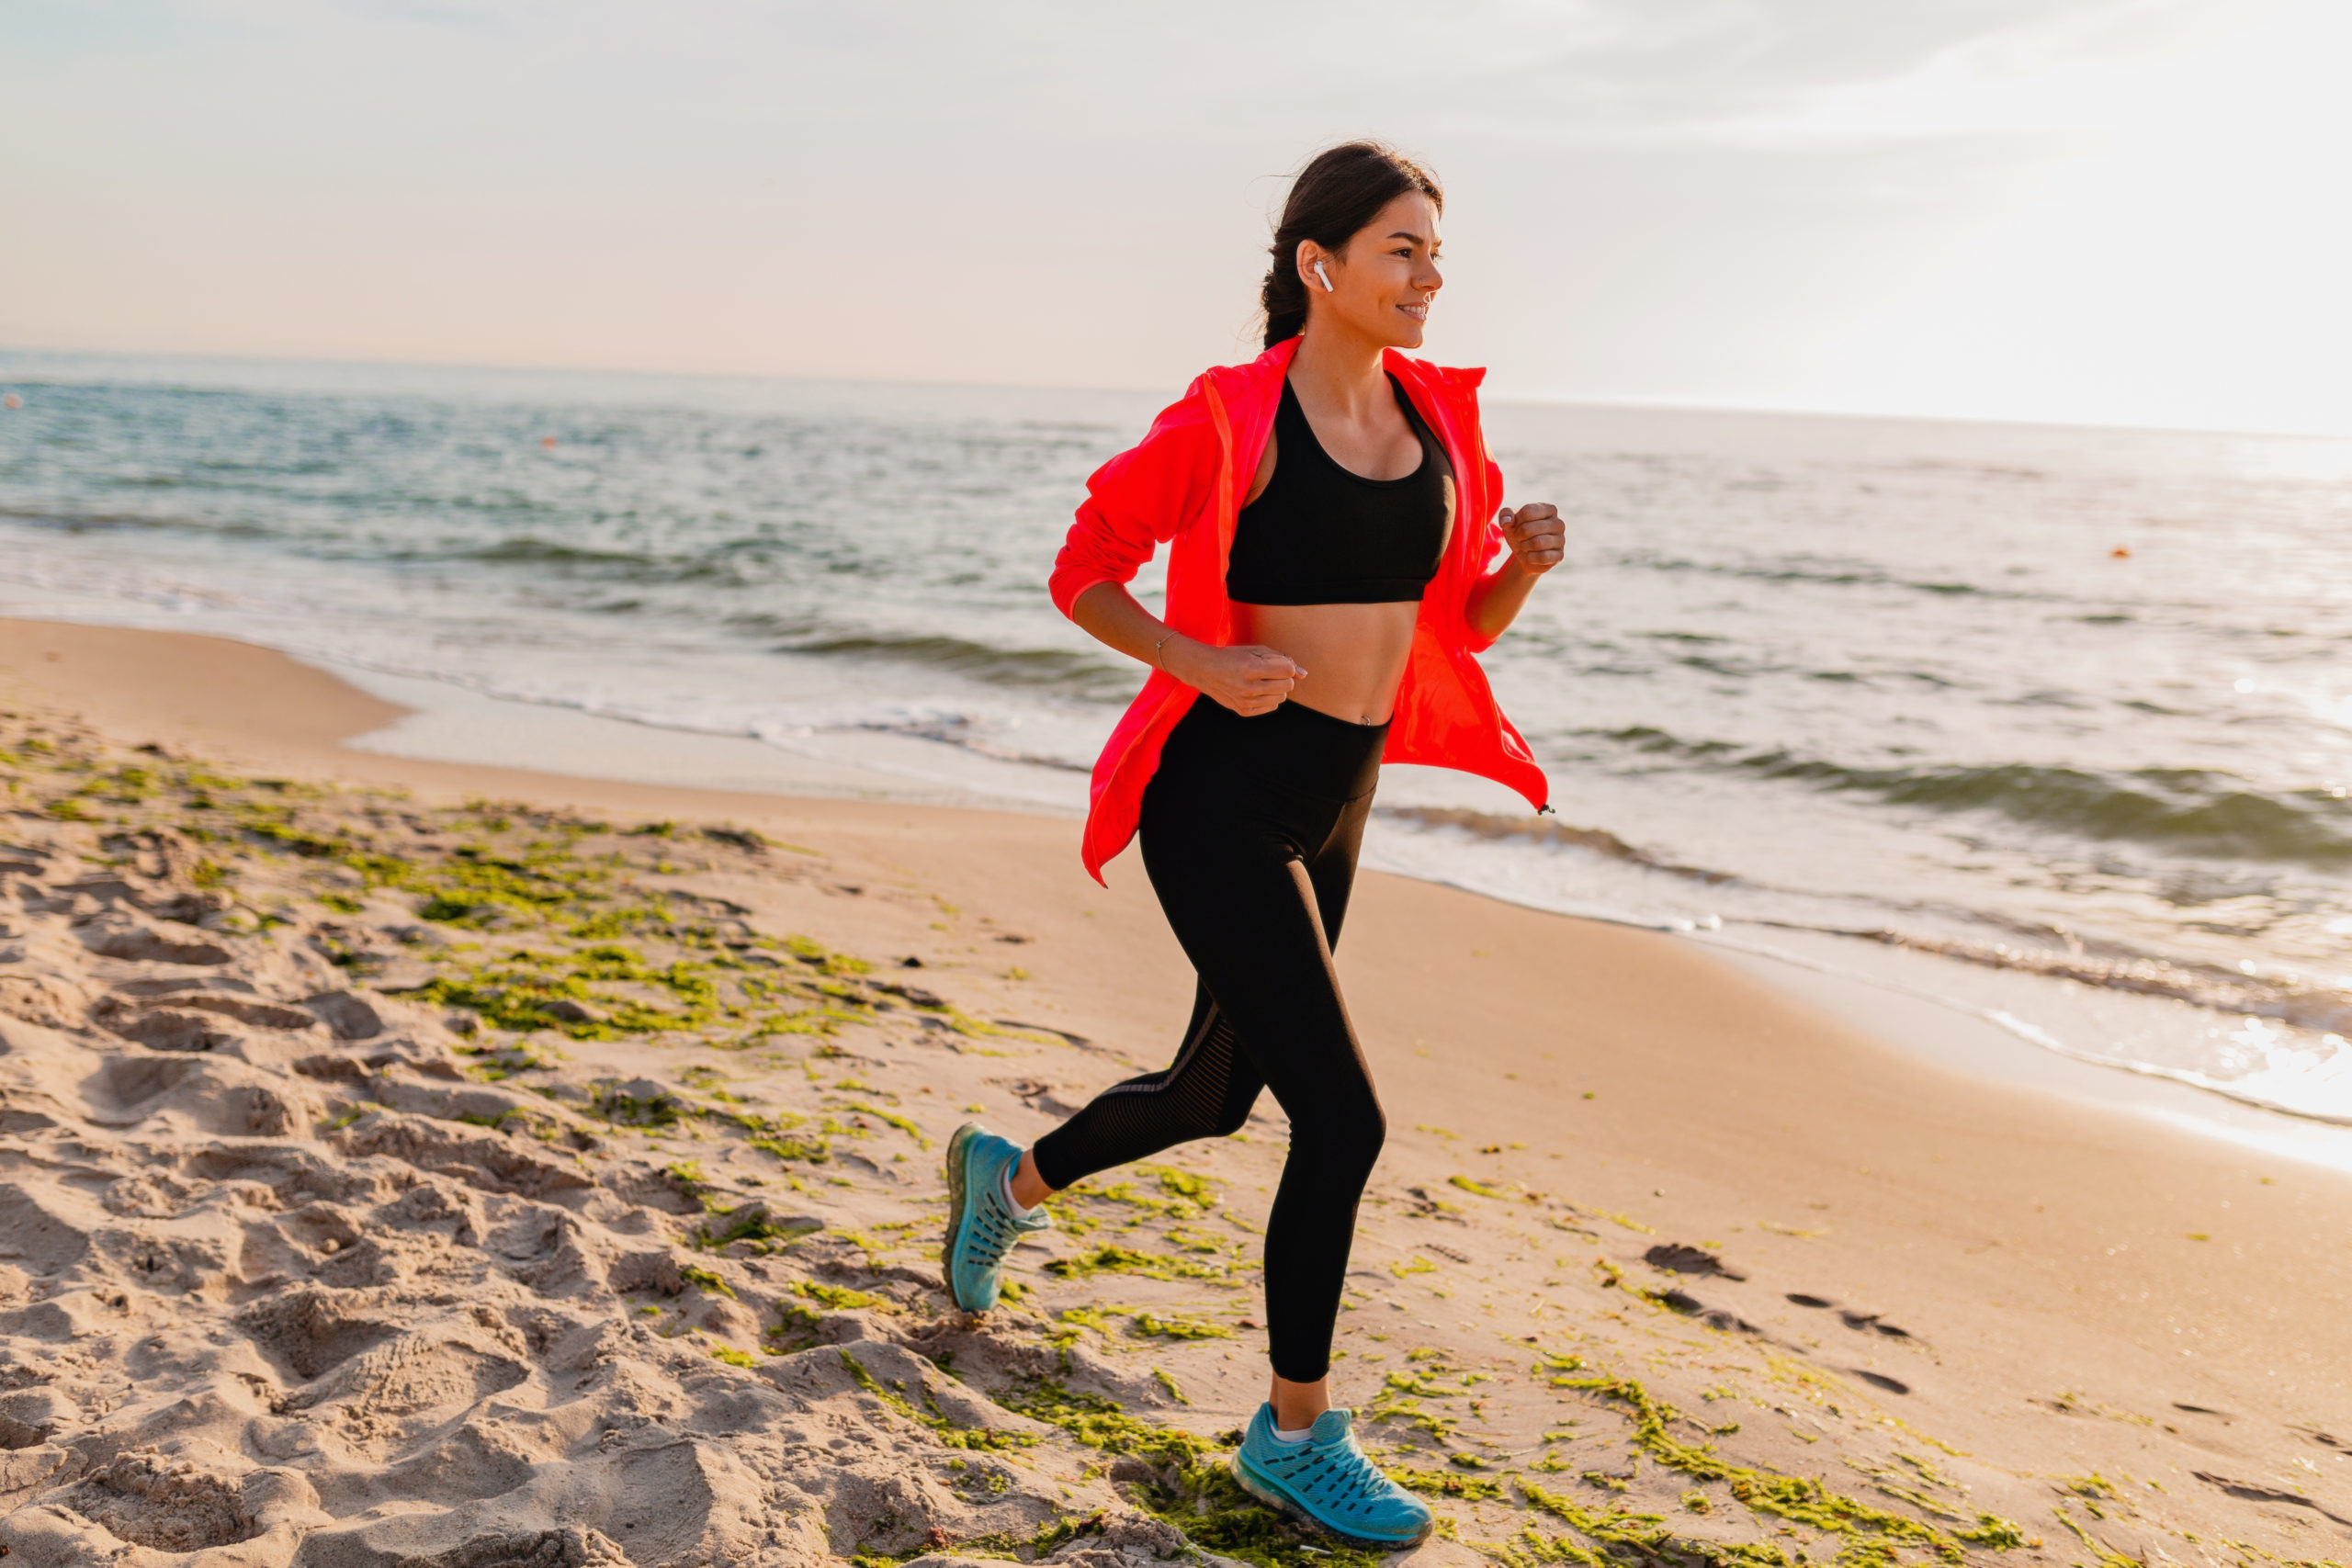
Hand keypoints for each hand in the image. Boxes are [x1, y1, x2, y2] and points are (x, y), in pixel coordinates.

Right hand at [1166, 639, 1305, 715]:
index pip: (1287, 670)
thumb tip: (1304, 675)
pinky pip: (1272, 706)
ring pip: (1281, 698)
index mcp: (1250, 668)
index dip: (1286, 665)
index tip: (1276, 662)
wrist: (1205, 670)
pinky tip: (1257, 690)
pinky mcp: (1243, 711)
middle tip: (1270, 672)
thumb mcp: (1256, 651)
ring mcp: (1245, 701)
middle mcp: (1247, 687)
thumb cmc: (1234, 657)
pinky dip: (1269, 698)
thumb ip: (1282, 659)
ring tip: (1263, 680)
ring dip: (1277, 688)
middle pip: (1287, 686)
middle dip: (1284, 677)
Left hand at [1499, 502, 1564, 575]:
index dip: (1516, 521)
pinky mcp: (1560, 556)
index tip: (1517, 525)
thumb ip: (1505, 514)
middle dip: (1518, 535)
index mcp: (1549, 509)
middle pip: (1529, 528)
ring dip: (1524, 547)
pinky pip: (1542, 557)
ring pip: (1538, 543)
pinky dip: (1530, 558)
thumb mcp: (1509, 521)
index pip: (1528, 511)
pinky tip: (1530, 556)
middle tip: (1519, 538)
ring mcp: (1561, 540)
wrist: (1524, 555)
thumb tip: (1508, 520)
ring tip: (1525, 546)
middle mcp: (1559, 523)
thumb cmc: (1519, 533)